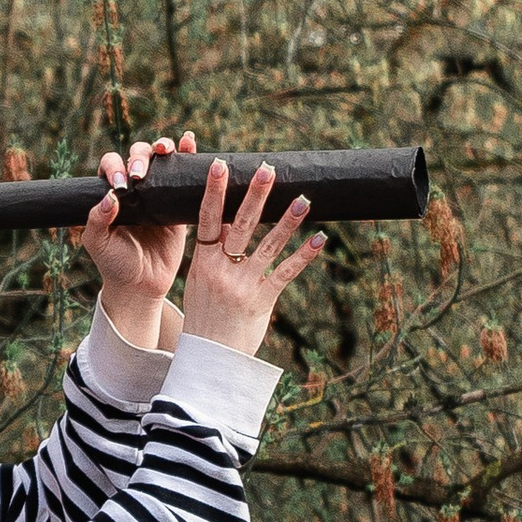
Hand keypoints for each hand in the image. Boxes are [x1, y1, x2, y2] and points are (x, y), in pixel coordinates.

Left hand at [80, 132, 195, 343]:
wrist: (142, 285)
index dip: (115, 168)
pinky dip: (188, 154)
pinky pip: (184, 174)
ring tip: (166, 148)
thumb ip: (97, 221)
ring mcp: (158, 193)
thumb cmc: (115, 264)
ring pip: (160, 159)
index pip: (111, 166)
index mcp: (112, 193)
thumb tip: (109, 197)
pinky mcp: (178, 202)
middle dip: (139, 157)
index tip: (121, 185)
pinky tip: (191, 142)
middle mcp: (135, 188)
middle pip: (137, 155)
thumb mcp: (98, 244)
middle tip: (140, 176)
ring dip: (163, 146)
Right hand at [177, 158, 321, 357]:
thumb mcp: (201, 281)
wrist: (210, 356)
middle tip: (268, 169)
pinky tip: (319, 239)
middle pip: (241, 225)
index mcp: (203, 261)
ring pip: (269, 246)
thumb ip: (215, 253)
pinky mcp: (263, 300)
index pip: (208, 219)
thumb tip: (231, 222)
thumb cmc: (206, 315)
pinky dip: (303, 256)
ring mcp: (244, 284)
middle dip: (256, 196)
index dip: (214, 192)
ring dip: (288, 222)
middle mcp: (223, 269)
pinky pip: (286, 273)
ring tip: (304, 199)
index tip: (220, 165)